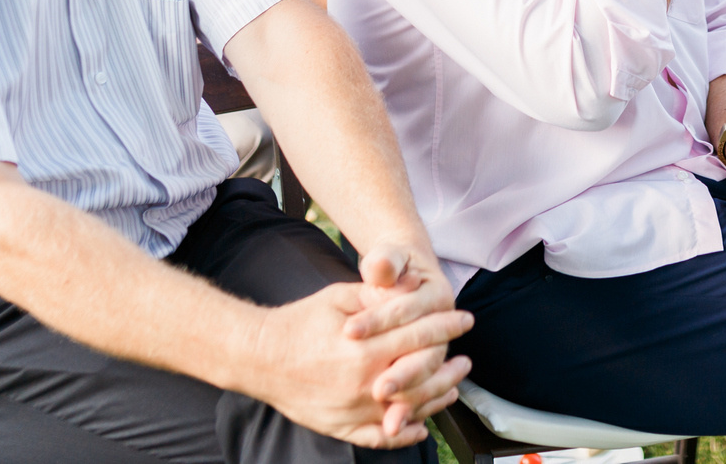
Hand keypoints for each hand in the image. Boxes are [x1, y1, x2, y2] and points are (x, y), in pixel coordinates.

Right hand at [243, 252, 472, 447]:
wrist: (259, 357)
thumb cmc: (300, 322)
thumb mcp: (340, 296)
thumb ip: (379, 295)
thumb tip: (414, 287)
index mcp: (364, 347)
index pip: (419, 336)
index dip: (446, 326)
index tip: (464, 320)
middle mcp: (363, 383)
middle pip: (421, 377)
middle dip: (448, 367)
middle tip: (466, 360)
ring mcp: (353, 410)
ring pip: (408, 409)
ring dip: (436, 398)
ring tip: (453, 388)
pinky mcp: (342, 427)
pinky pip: (381, 437)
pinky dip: (405, 434)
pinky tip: (421, 426)